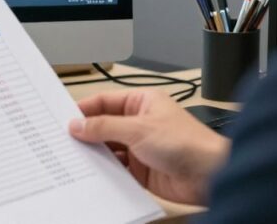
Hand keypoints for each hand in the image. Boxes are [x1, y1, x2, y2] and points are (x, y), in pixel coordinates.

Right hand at [69, 90, 229, 205]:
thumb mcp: (138, 129)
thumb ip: (105, 127)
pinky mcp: (142, 169)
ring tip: (76, 157)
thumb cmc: (188, 143)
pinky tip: (94, 172)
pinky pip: (117, 168)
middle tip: (66, 139)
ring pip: (109, 147)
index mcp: (143, 102)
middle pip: (105, 125)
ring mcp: (141, 146)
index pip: (106, 101)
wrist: (210, 174)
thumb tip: (79, 124)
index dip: (85, 109)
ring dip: (96, 153)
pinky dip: (106, 170)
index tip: (66, 118)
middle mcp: (140, 123)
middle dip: (87, 132)